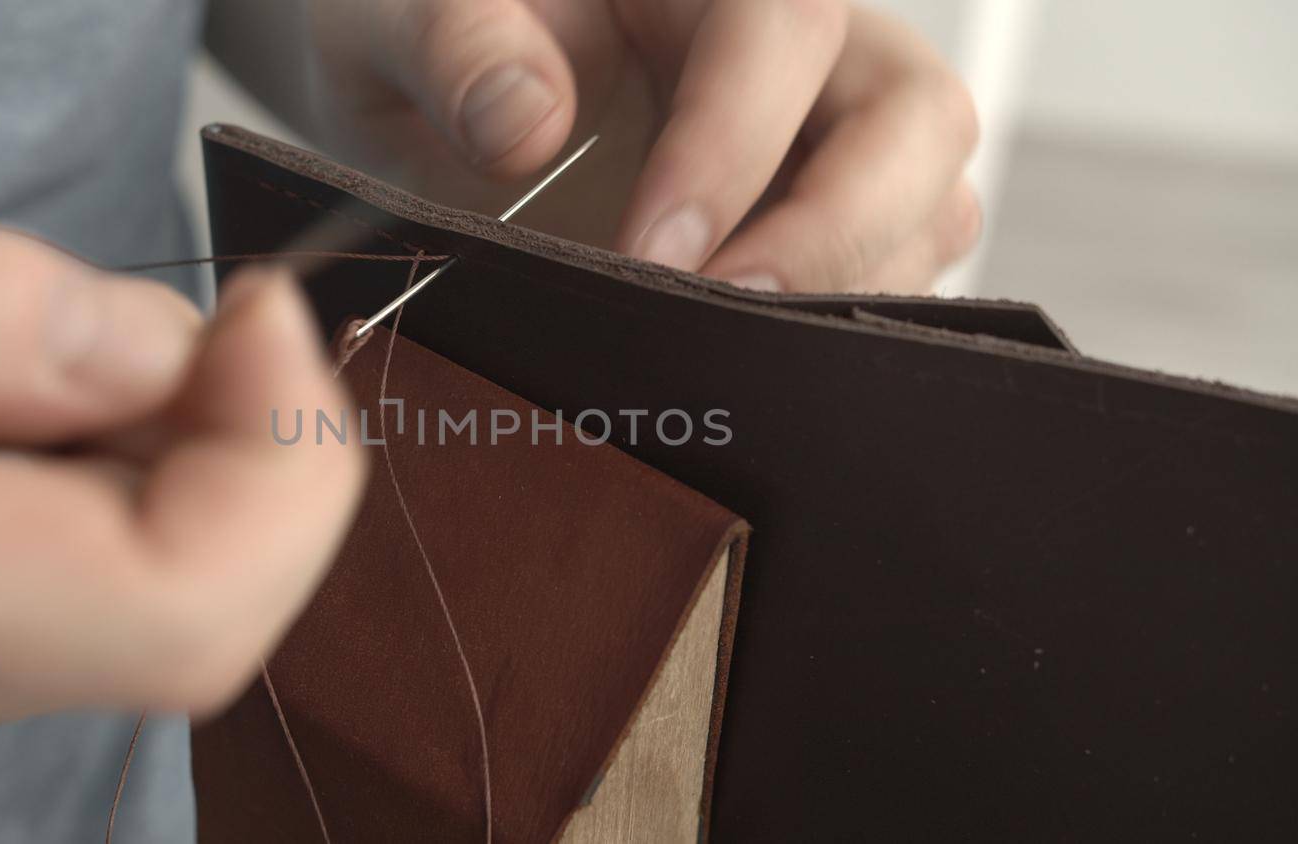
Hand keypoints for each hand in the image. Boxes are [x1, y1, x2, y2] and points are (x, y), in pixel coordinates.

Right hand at [0, 112, 364, 771]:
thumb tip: (151, 353)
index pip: (180, 610)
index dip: (282, 464)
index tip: (263, 316)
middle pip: (180, 612)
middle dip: (242, 453)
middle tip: (197, 311)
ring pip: (124, 609)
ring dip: (166, 466)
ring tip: (55, 339)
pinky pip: (44, 597)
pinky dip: (89, 490)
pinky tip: (5, 393)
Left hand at [307, 0, 979, 293]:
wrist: (428, 100)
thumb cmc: (430, 41)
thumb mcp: (400, 19)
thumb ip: (451, 45)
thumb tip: (525, 122)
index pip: (782, 30)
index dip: (732, 146)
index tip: (651, 251)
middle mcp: (797, 45)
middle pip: (915, 116)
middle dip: (835, 232)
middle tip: (724, 319)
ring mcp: (826, 134)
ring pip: (927, 204)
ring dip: (842, 292)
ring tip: (723, 356)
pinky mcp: (824, 218)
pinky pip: (889, 270)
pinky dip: (832, 327)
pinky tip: (741, 364)